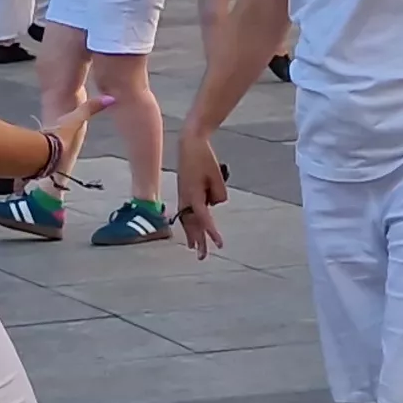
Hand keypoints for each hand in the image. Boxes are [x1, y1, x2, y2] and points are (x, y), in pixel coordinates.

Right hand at [177, 129, 227, 255]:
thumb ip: (219, 194)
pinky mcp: (184, 193)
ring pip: (187, 220)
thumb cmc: (204, 158)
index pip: (204, 218)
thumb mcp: (217, 176)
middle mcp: (185, 198)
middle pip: (192, 224)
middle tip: (202, 257)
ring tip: (195, 249)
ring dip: (192, 235)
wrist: (189, 144)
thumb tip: (215, 204)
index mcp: (193, 194)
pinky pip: (186, 213)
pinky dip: (189, 224)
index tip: (219, 244)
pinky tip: (191, 232)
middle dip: (198, 241)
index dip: (211, 232)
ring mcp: (183, 196)